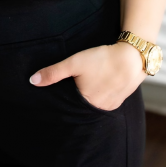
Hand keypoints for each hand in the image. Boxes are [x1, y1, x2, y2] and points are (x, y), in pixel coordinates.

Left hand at [29, 41, 146, 110]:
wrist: (132, 57)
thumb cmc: (102, 59)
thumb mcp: (74, 63)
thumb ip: (53, 72)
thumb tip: (32, 81)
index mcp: (86, 104)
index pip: (70, 105)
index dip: (65, 98)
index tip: (63, 90)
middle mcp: (99, 109)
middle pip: (83, 105)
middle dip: (78, 96)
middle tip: (77, 83)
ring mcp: (111, 105)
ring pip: (95, 102)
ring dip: (91, 95)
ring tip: (89, 82)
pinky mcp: (120, 99)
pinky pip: (106, 100)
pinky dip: (102, 93)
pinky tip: (101, 83)